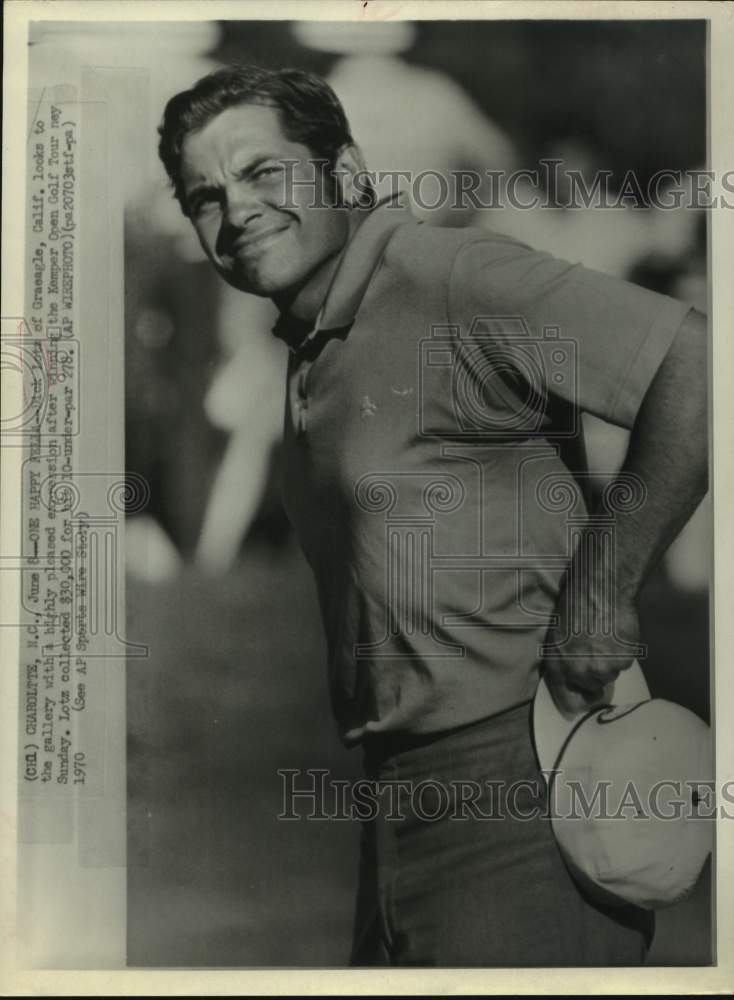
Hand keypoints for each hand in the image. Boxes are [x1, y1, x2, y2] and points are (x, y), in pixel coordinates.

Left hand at [542, 583, 640, 717]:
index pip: (566, 698)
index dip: (575, 702)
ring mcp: (603, 668)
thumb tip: (571, 677)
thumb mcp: (557, 634)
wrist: (600, 590)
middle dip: (595, 674)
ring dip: (609, 662)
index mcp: (558, 665)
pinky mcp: (623, 661)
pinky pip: (625, 663)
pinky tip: (617, 635)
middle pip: (592, 686)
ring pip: (610, 675)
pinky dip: (623, 652)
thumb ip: (562, 659)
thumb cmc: (575, 605)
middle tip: (596, 651)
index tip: (582, 702)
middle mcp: (579, 672)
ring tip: (605, 638)